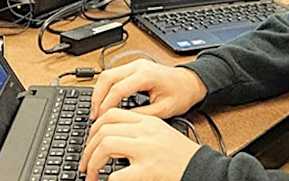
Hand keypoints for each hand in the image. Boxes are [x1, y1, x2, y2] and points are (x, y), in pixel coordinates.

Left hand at [80, 109, 200, 180]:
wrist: (203, 168)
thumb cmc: (182, 156)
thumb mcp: (160, 135)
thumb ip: (138, 133)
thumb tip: (109, 140)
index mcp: (148, 121)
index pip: (112, 115)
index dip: (94, 128)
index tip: (90, 142)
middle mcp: (146, 131)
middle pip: (104, 129)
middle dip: (88, 148)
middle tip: (85, 164)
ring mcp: (147, 149)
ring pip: (106, 145)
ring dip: (92, 162)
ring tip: (90, 175)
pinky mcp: (149, 169)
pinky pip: (118, 174)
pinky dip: (107, 180)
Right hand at [90, 60, 207, 120]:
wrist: (191, 82)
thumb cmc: (181, 94)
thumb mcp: (163, 110)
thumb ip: (142, 115)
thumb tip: (122, 122)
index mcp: (146, 75)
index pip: (117, 89)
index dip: (106, 105)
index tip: (100, 119)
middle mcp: (138, 67)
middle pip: (107, 77)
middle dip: (97, 97)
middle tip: (94, 115)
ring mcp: (135, 65)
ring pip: (107, 74)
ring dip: (99, 92)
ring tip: (96, 110)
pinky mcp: (134, 68)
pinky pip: (113, 75)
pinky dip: (106, 88)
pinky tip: (104, 101)